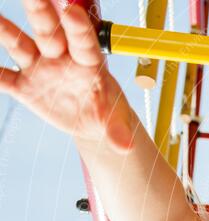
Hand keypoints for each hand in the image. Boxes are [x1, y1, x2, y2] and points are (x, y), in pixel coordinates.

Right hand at [0, 1, 133, 151]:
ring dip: (6, 31)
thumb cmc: (108, 112)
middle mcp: (62, 60)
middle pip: (49, 32)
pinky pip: (3, 77)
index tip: (72, 9)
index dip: (78, 27)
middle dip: (40, 11)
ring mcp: (41, 70)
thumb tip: (126, 147)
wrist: (91, 121)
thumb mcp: (116, 122)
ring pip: (20, 45)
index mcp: (89, 64)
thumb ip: (119, 131)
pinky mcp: (25, 86)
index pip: (84, 43)